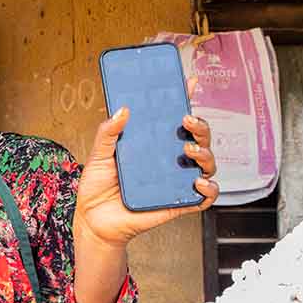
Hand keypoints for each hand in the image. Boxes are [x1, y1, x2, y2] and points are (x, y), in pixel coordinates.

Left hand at [74, 89, 218, 249]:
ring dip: (205, 153)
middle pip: (198, 137)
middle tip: (186, 120)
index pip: (173, 118)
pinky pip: (204, 197)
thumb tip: (122, 109)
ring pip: (206, 163)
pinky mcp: (178, 202)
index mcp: (152, 143)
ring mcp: (175, 180)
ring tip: (188, 150)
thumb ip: (108, 133)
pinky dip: (209, 189)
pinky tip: (197, 181)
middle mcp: (168, 159)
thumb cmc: (97, 187)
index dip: (185, 98)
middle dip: (200, 125)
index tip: (190, 81)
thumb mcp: (98, 155)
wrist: (93, 220)